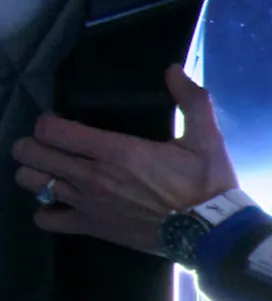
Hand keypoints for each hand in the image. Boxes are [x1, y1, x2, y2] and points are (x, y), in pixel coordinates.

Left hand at [11, 65, 240, 256]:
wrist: (210, 230)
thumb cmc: (206, 183)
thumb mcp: (206, 137)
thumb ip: (191, 100)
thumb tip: (173, 70)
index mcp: (117, 151)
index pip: (53, 130)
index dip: (48, 121)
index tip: (59, 120)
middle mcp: (93, 177)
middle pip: (33, 155)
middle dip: (33, 144)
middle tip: (49, 142)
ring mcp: (88, 204)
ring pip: (33, 184)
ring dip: (36, 173)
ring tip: (52, 168)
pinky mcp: (92, 228)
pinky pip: (47, 219)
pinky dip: (46, 209)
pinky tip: (60, 202)